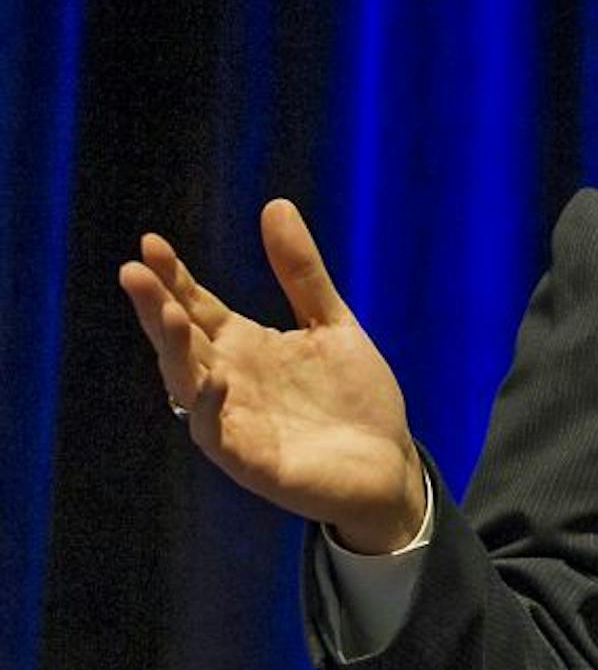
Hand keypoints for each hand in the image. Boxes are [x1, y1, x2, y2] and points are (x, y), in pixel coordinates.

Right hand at [118, 199, 427, 553]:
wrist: (389, 464)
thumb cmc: (355, 398)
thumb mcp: (331, 323)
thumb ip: (301, 272)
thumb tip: (276, 205)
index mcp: (245, 347)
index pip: (197, 307)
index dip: (173, 278)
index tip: (151, 243)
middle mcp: (230, 381)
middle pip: (183, 340)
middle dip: (158, 308)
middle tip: (134, 270)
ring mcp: (237, 421)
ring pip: (189, 384)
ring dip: (176, 351)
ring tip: (168, 313)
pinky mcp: (252, 461)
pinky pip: (218, 435)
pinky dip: (211, 408)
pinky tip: (214, 379)